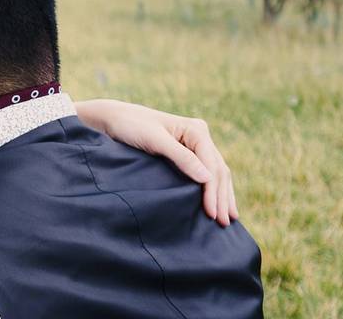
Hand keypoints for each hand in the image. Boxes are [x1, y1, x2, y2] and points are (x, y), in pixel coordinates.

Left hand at [74, 99, 237, 226]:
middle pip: (218, 170)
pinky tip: (217, 203)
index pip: (211, 165)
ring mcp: (194, 144)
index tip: (212, 213)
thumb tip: (208, 179)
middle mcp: (199, 135)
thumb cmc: (132, 126)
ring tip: (228, 219)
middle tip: (224, 222)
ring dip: (222, 195)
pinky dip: (212, 188)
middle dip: (222, 197)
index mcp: (196, 130)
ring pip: (216, 173)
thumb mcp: (155, 141)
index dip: (214, 191)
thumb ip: (181, 158)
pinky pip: (205, 172)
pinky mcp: (186, 152)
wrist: (114, 119)